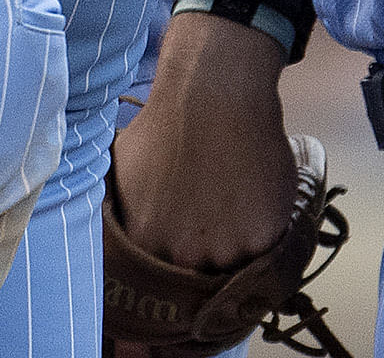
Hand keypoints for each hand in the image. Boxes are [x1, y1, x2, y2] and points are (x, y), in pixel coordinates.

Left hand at [109, 17, 301, 270]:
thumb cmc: (163, 128)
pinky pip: (262, 256)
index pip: (155, 286)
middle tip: (206, 236)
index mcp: (142, 242)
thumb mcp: (120, 175)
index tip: (175, 265)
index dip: (167, 278)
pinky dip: (259, 237)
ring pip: (232, 273)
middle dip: (199, 265)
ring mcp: (225, 251)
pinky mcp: (263, 239)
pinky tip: (250, 205)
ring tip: (229, 213)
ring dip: (232, 252)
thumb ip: (121, 217)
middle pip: (194, 283)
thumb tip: (120, 242)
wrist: (212, 96)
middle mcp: (182, 256)